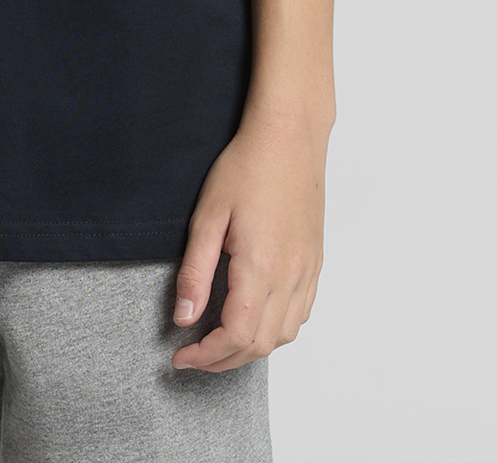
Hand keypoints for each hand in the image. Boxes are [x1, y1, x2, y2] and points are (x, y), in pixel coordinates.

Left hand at [170, 108, 328, 371]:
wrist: (289, 137)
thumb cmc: (246, 166)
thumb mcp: (208, 215)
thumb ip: (195, 271)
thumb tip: (184, 318)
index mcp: (261, 266)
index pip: (235, 335)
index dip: (206, 355)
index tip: (180, 356)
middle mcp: (291, 275)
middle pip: (260, 344)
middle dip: (224, 360)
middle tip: (194, 356)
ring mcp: (308, 270)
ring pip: (284, 335)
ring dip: (251, 348)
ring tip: (220, 341)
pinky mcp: (315, 262)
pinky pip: (301, 314)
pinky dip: (277, 330)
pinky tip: (255, 318)